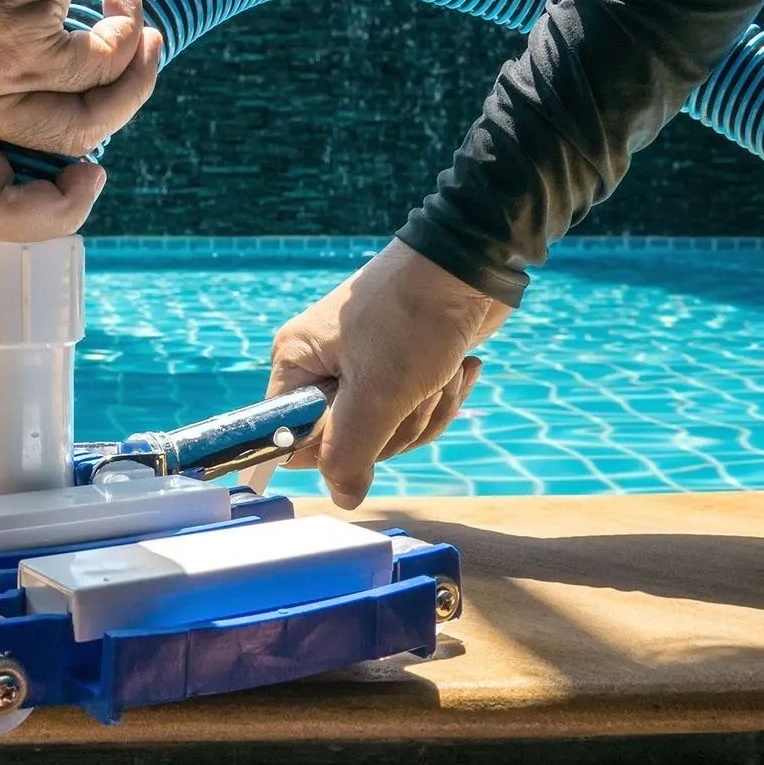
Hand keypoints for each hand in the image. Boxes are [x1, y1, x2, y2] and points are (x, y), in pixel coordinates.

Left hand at [0, 0, 163, 358]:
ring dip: (125, 88)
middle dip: (62, 214)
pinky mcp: (10, 47)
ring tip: (132, 36)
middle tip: (95, 182)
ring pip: (74, 140)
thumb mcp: (0, 75)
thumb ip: (22, 132)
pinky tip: (126, 3)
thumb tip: (79, 184)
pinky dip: (129, 41)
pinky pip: (97, 80)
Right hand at [268, 240, 510, 508]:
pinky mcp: (403, 368)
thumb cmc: (414, 319)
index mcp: (297, 363)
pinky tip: (459, 366)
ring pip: (390, 431)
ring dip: (428, 409)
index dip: (330, 449)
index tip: (365, 429)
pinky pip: (415, 411)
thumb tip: (341, 498)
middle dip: (397, 426)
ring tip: (443, 370)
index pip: (291, 437)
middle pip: (349, 443)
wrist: (472, 266)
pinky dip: (443, 395)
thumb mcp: (377, 395)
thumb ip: (350, 455)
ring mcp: (364, 368)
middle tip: (414, 389)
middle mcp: (323, 366)